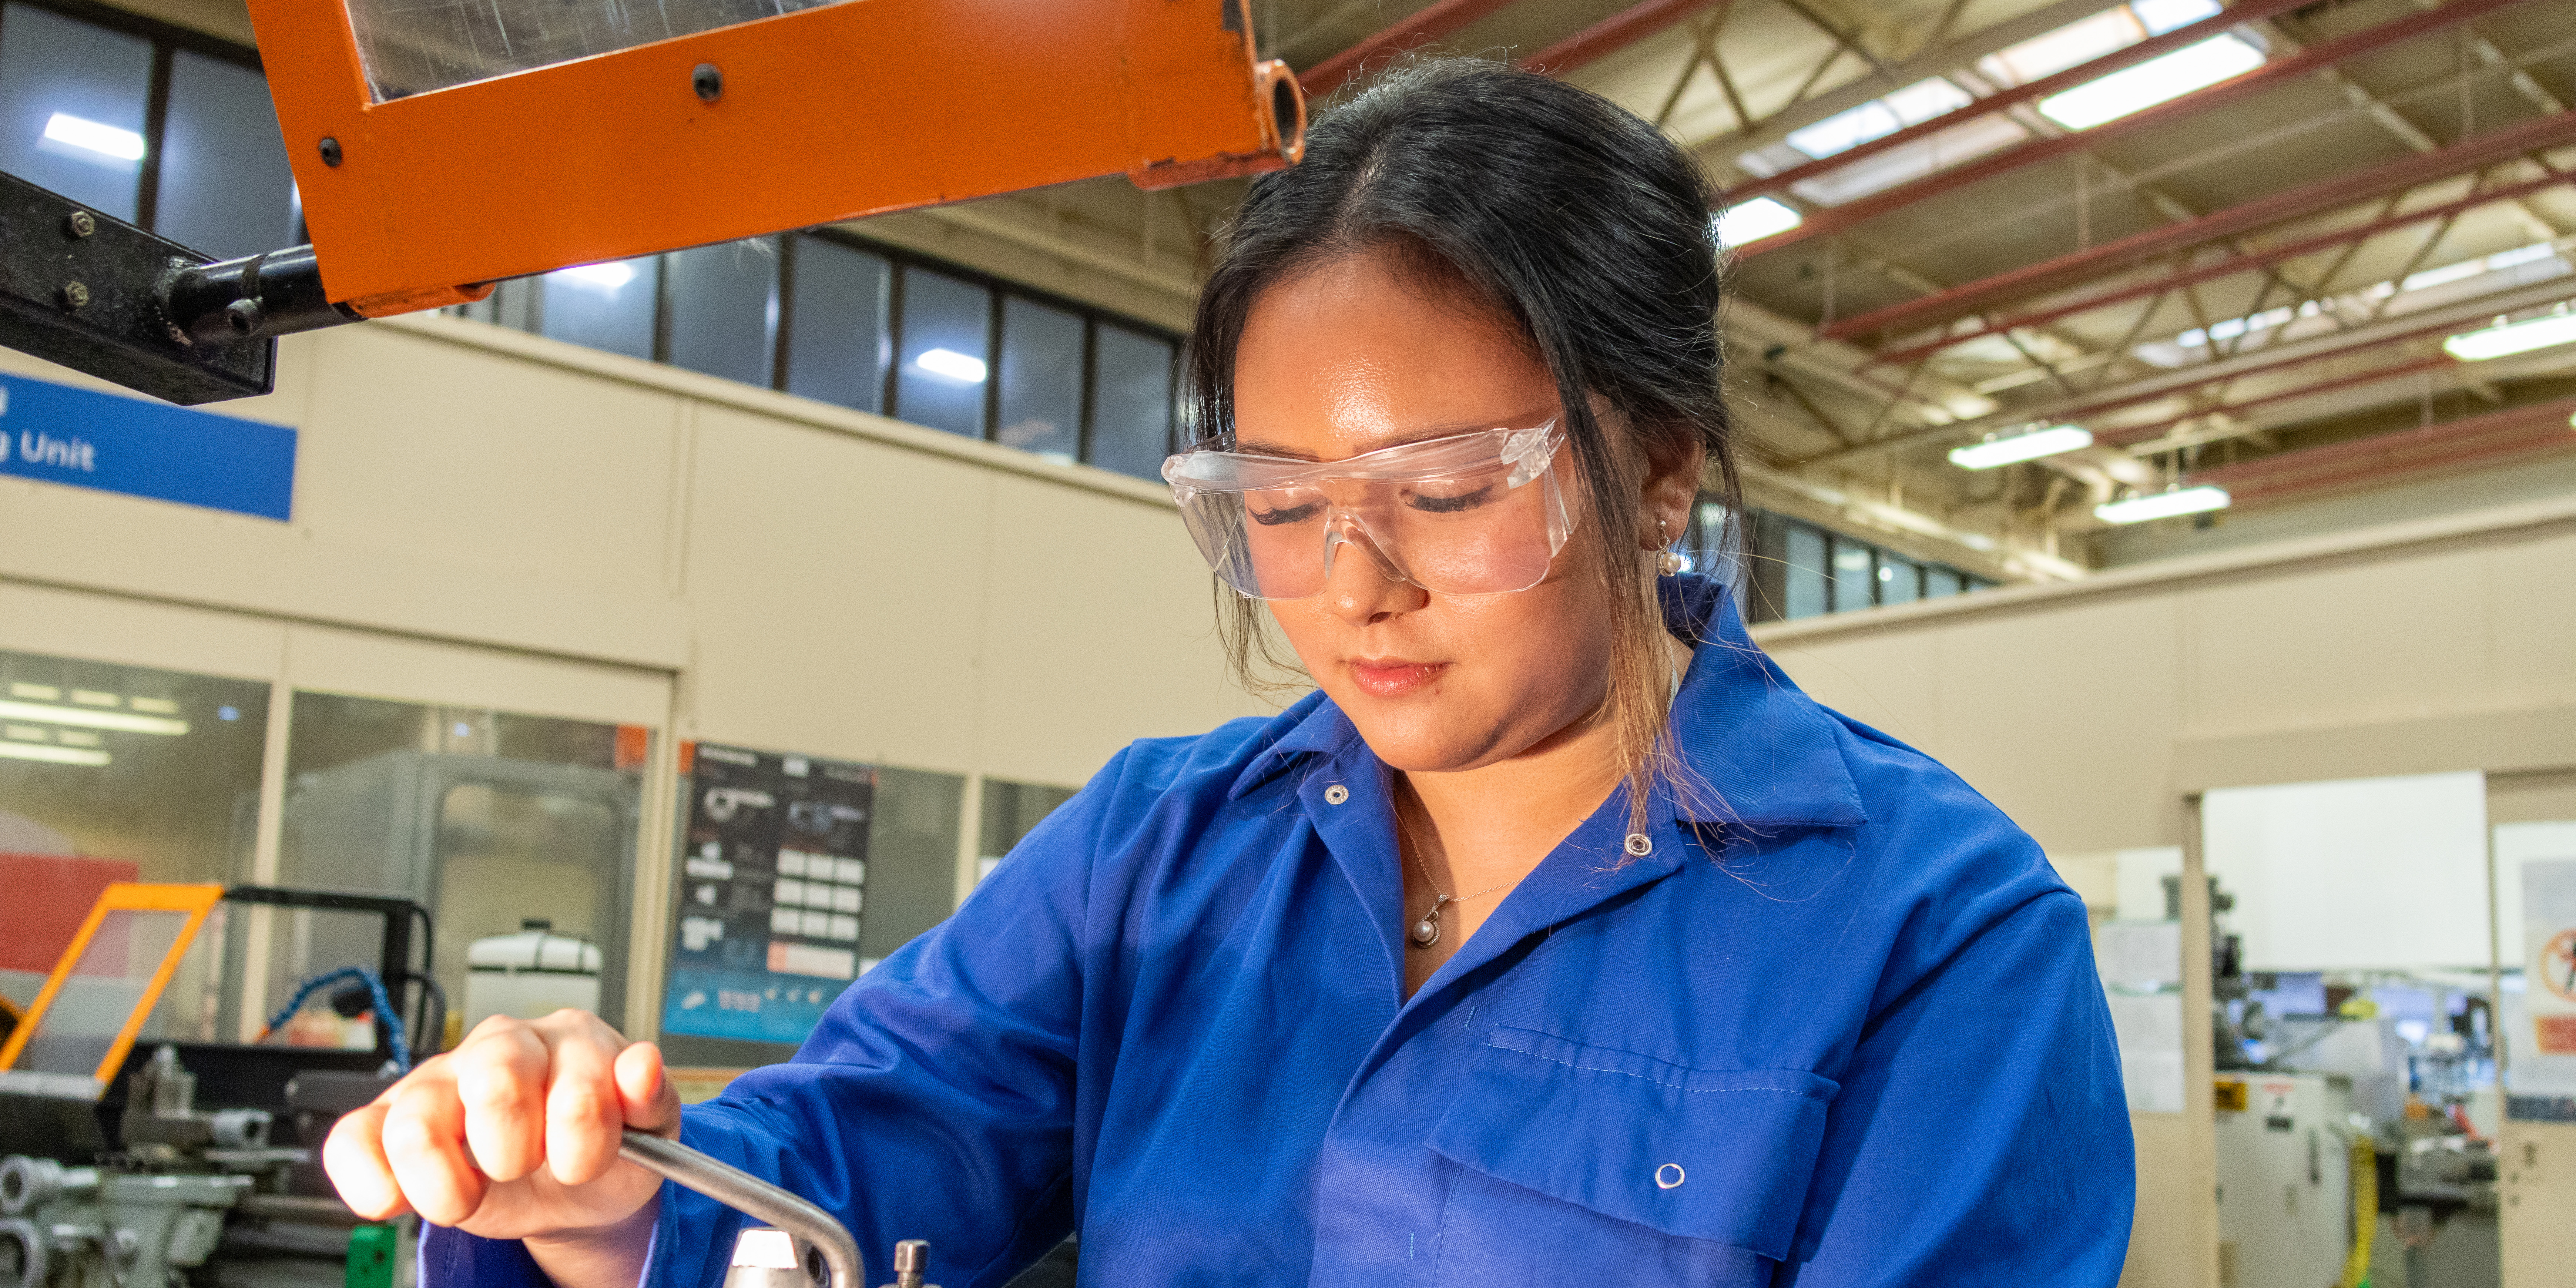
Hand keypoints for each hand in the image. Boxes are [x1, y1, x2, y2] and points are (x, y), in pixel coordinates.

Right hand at [325, 1010, 677, 1245]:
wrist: (577, 1179)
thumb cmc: (608, 1142)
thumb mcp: (648, 1127)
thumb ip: (650, 1097)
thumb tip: (641, 1067)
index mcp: (572, 1040)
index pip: (574, 1089)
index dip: (581, 1143)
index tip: (583, 1163)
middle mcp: (502, 1047)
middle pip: (493, 1082)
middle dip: (515, 1151)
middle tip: (524, 1168)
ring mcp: (440, 1078)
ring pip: (416, 1121)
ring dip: (447, 1182)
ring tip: (473, 1192)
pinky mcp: (386, 1117)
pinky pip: (352, 1140)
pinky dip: (371, 1182)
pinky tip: (398, 1199)